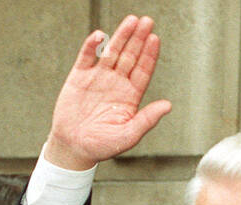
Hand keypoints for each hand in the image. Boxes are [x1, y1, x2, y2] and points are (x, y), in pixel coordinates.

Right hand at [45, 14, 171, 169]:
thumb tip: (168, 106)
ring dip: (121, 36)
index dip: (149, 55)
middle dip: (139, 39)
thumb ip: (147, 119)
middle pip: (130, 56)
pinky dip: (92, 46)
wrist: (73, 148)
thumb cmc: (102, 146)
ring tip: (131, 21)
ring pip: (111, 52)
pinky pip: (86, 57)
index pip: (143, 71)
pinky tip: (100, 35)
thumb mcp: (128, 135)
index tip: (155, 39)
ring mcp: (98, 78)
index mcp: (129, 97)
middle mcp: (116, 84)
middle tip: (147, 21)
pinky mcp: (79, 77)